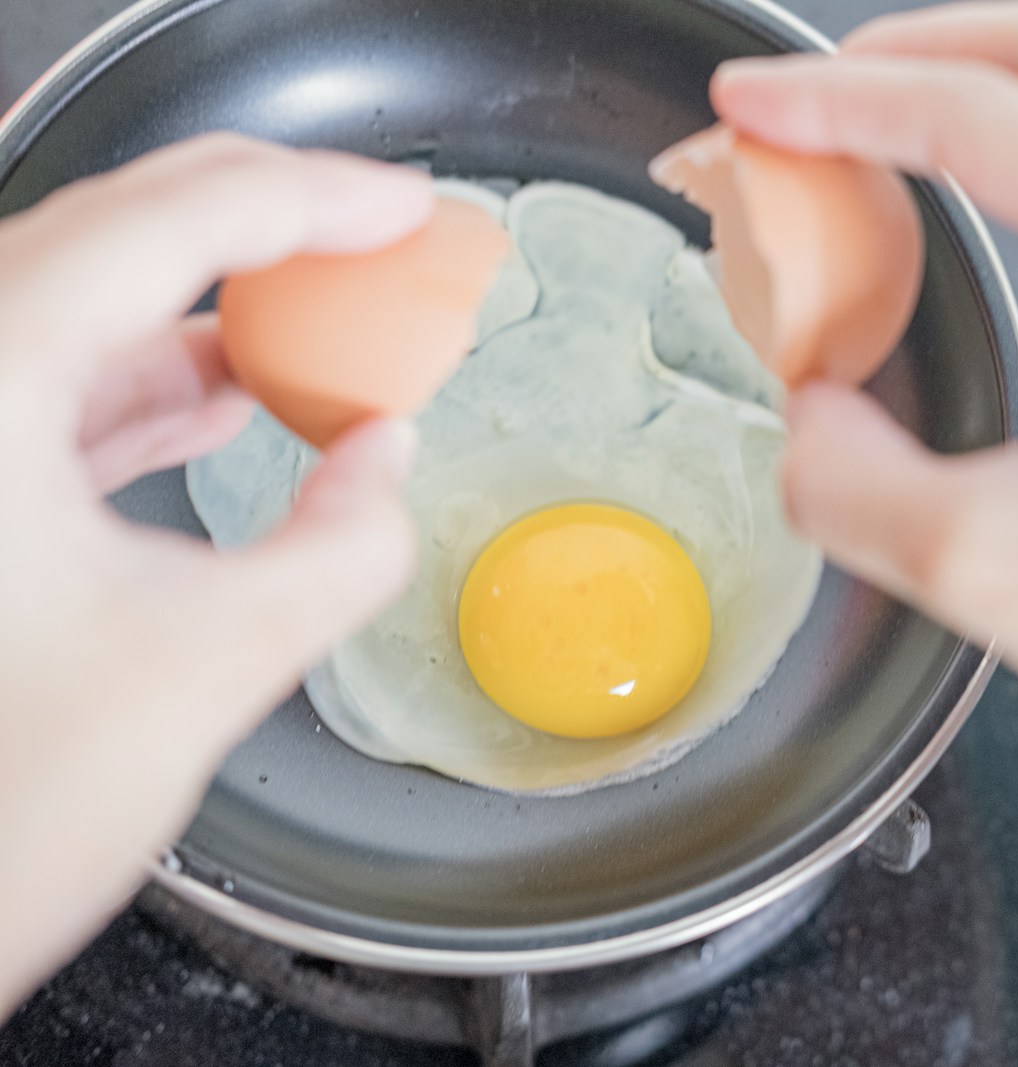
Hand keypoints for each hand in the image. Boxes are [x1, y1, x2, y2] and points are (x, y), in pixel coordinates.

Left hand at [0, 135, 429, 1013]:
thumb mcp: (209, 667)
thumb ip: (337, 550)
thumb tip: (384, 464)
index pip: (168, 227)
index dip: (309, 199)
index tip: (403, 207)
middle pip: (118, 232)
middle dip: (265, 226)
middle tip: (377, 237)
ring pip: (86, 302)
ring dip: (213, 308)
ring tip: (326, 328)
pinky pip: (57, 380)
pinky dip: (155, 377)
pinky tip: (230, 397)